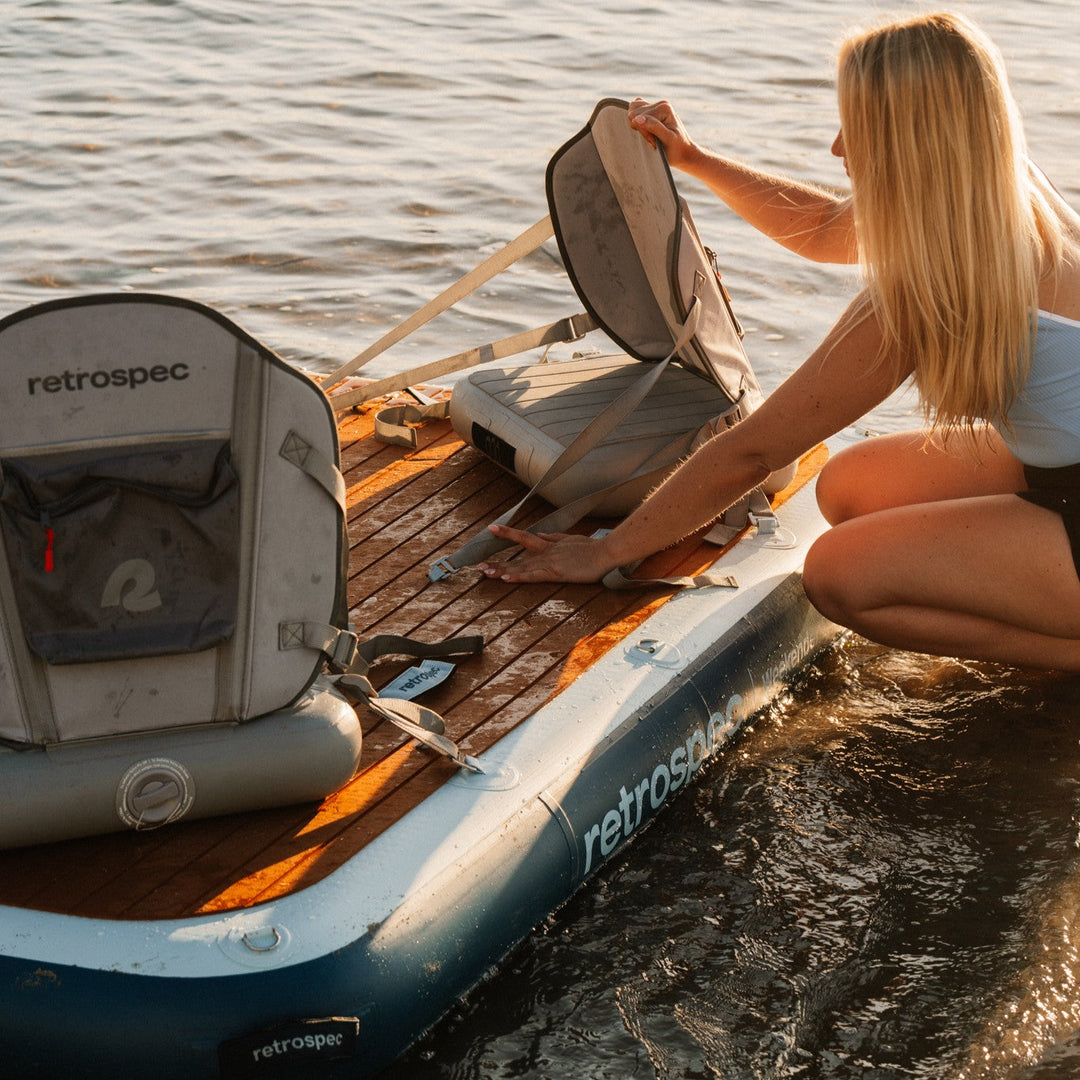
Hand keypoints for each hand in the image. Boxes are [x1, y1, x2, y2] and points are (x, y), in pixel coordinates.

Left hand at [477, 524, 618, 583]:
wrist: (606, 552)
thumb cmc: (593, 548)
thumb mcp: (571, 539)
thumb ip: (554, 538)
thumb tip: (541, 534)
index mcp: (549, 545)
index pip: (523, 537)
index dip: (507, 533)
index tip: (491, 529)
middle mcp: (545, 552)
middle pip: (516, 557)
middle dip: (497, 561)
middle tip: (478, 565)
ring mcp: (549, 562)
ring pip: (521, 567)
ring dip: (501, 570)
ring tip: (485, 572)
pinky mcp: (555, 572)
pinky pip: (532, 576)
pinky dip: (518, 577)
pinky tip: (506, 578)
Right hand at [628, 97, 696, 168]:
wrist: (684, 152)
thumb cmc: (676, 149)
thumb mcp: (666, 139)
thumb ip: (653, 127)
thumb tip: (637, 119)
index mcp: (664, 107)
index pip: (638, 117)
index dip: (644, 133)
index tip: (655, 142)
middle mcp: (661, 104)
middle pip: (634, 112)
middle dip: (641, 129)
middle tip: (654, 140)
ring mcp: (656, 106)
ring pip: (633, 110)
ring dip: (639, 126)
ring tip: (651, 135)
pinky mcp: (653, 110)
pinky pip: (636, 110)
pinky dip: (637, 121)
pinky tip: (647, 130)